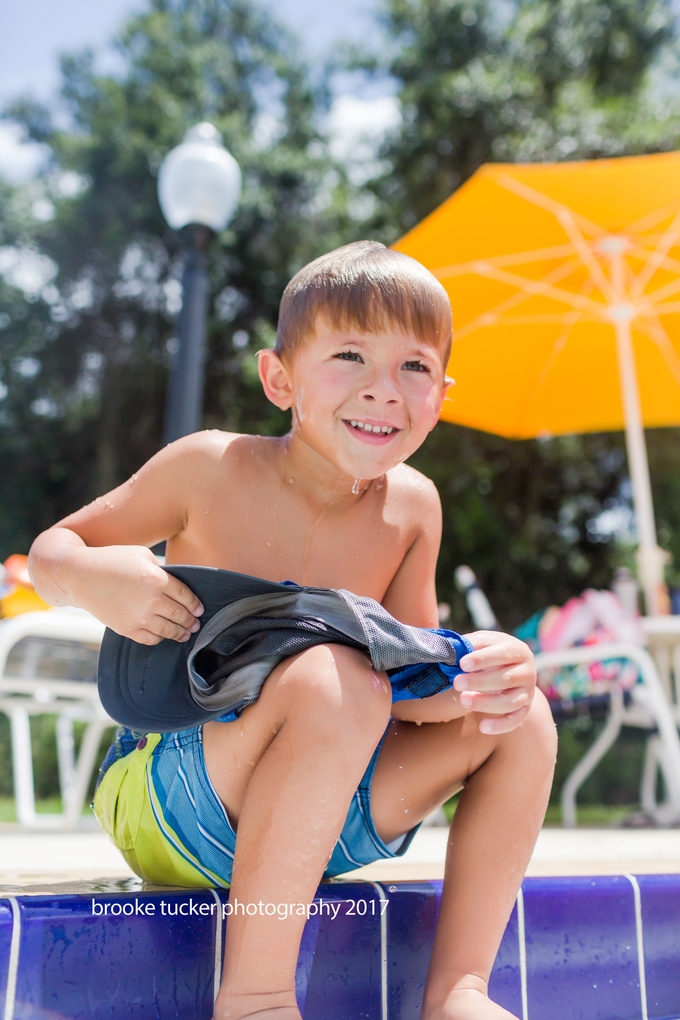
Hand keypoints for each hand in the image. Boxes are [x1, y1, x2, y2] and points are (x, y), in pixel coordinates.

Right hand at [68, 545, 203, 644]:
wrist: (79, 575)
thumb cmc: (111, 559)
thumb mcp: (141, 554)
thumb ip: (160, 569)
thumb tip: (173, 581)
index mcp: (158, 579)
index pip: (186, 596)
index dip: (195, 605)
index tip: (200, 610)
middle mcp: (152, 600)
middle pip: (180, 615)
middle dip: (191, 621)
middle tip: (196, 624)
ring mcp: (139, 616)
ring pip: (168, 630)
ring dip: (180, 633)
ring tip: (185, 634)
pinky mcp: (126, 628)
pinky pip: (149, 639)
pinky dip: (159, 639)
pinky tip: (162, 636)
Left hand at [456, 631, 535, 734]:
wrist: (509, 668)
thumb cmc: (490, 652)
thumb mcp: (483, 643)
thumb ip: (471, 645)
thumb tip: (452, 651)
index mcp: (518, 651)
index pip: (503, 653)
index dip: (483, 659)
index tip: (463, 663)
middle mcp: (528, 671)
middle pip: (506, 679)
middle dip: (479, 682)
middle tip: (457, 683)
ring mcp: (528, 692)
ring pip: (510, 701)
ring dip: (486, 703)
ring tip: (463, 700)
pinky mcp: (525, 709)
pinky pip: (515, 720)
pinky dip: (500, 725)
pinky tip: (482, 727)